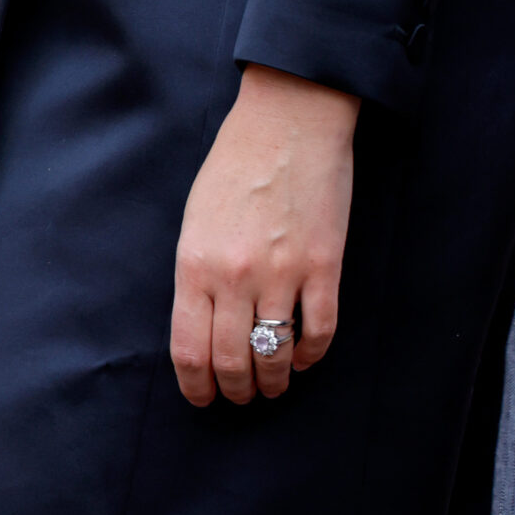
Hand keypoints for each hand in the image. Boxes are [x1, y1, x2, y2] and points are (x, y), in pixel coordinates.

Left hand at [170, 63, 359, 407]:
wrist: (290, 117)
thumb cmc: (237, 161)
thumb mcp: (196, 218)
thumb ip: (197, 274)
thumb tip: (205, 327)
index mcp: (195, 264)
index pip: (190, 352)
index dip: (196, 387)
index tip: (204, 397)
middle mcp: (235, 276)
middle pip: (231, 363)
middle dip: (235, 391)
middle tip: (242, 395)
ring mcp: (283, 272)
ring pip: (274, 357)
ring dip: (272, 382)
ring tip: (273, 384)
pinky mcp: (324, 264)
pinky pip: (319, 331)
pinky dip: (310, 355)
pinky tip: (303, 355)